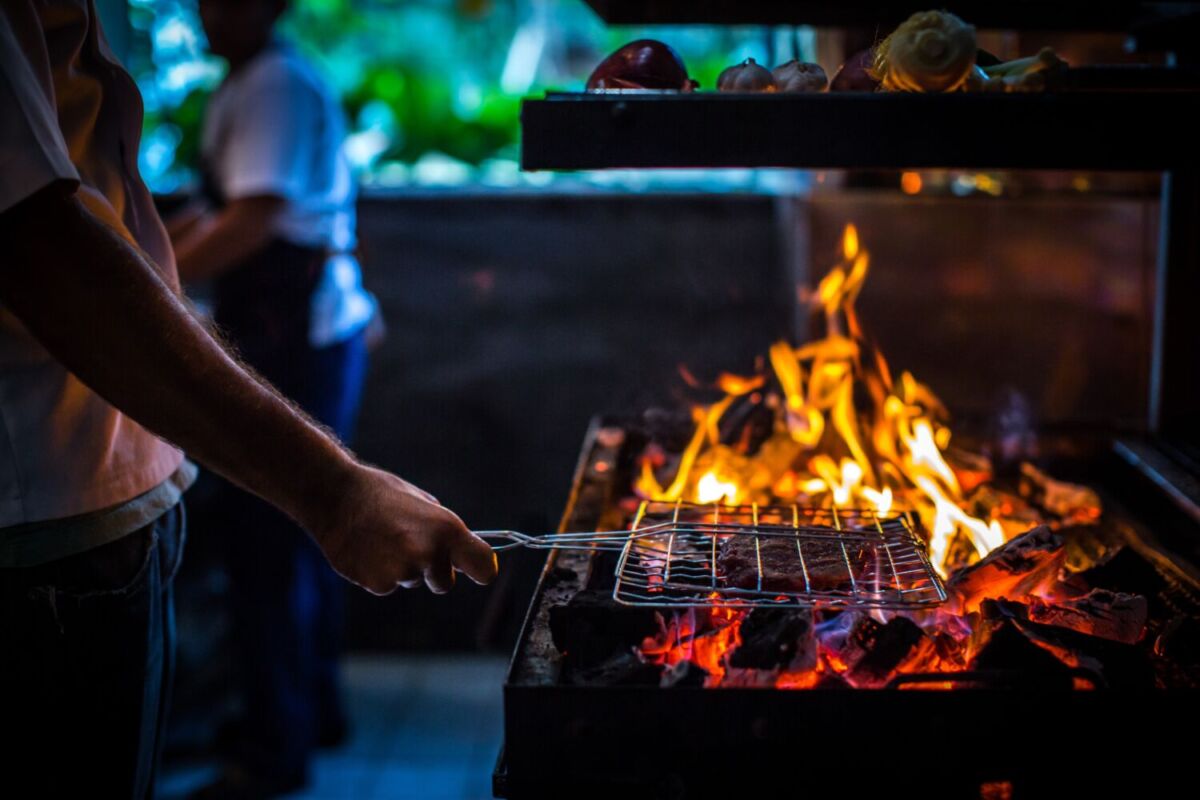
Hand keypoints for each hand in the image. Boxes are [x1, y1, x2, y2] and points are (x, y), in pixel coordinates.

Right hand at [306, 463, 497, 595]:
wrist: (335, 496)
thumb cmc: (382, 495)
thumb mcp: (424, 503)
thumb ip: (444, 533)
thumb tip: (457, 556)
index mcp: (448, 530)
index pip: (485, 567)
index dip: (480, 569)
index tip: (475, 569)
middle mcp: (429, 555)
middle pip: (445, 583)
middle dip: (433, 571)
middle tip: (408, 544)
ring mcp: (403, 573)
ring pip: (413, 582)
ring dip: (402, 569)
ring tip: (382, 540)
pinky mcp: (379, 585)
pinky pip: (389, 585)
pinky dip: (380, 573)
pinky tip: (368, 551)